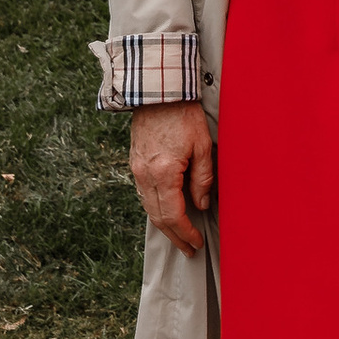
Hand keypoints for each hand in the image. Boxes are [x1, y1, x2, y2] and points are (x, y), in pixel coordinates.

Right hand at [127, 98, 214, 249]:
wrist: (158, 90)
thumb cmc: (183, 114)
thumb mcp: (203, 146)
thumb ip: (203, 178)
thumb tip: (202, 204)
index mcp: (163, 173)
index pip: (173, 215)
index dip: (186, 233)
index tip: (197, 242)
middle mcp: (145, 175)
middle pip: (157, 217)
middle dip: (174, 236)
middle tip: (189, 248)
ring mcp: (136, 169)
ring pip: (148, 207)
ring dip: (164, 225)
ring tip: (179, 236)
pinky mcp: (134, 162)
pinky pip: (143, 194)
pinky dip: (155, 208)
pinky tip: (166, 212)